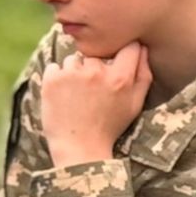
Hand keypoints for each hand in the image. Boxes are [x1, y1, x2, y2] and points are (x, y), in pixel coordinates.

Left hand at [40, 42, 151, 166]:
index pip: (129, 47)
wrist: (80, 148)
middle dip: (96, 67)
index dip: (126, 52)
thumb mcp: (135, 105)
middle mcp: (97, 72)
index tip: (121, 61)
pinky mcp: (52, 80)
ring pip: (75, 59)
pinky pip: (55, 67)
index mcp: (120, 78)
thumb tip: (143, 49)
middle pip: (98, 54)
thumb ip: (143, 76)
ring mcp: (72, 74)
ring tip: (77, 96)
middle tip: (94, 91)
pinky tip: (64, 96)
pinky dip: (57, 78)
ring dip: (75, 72)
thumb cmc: (110, 127)